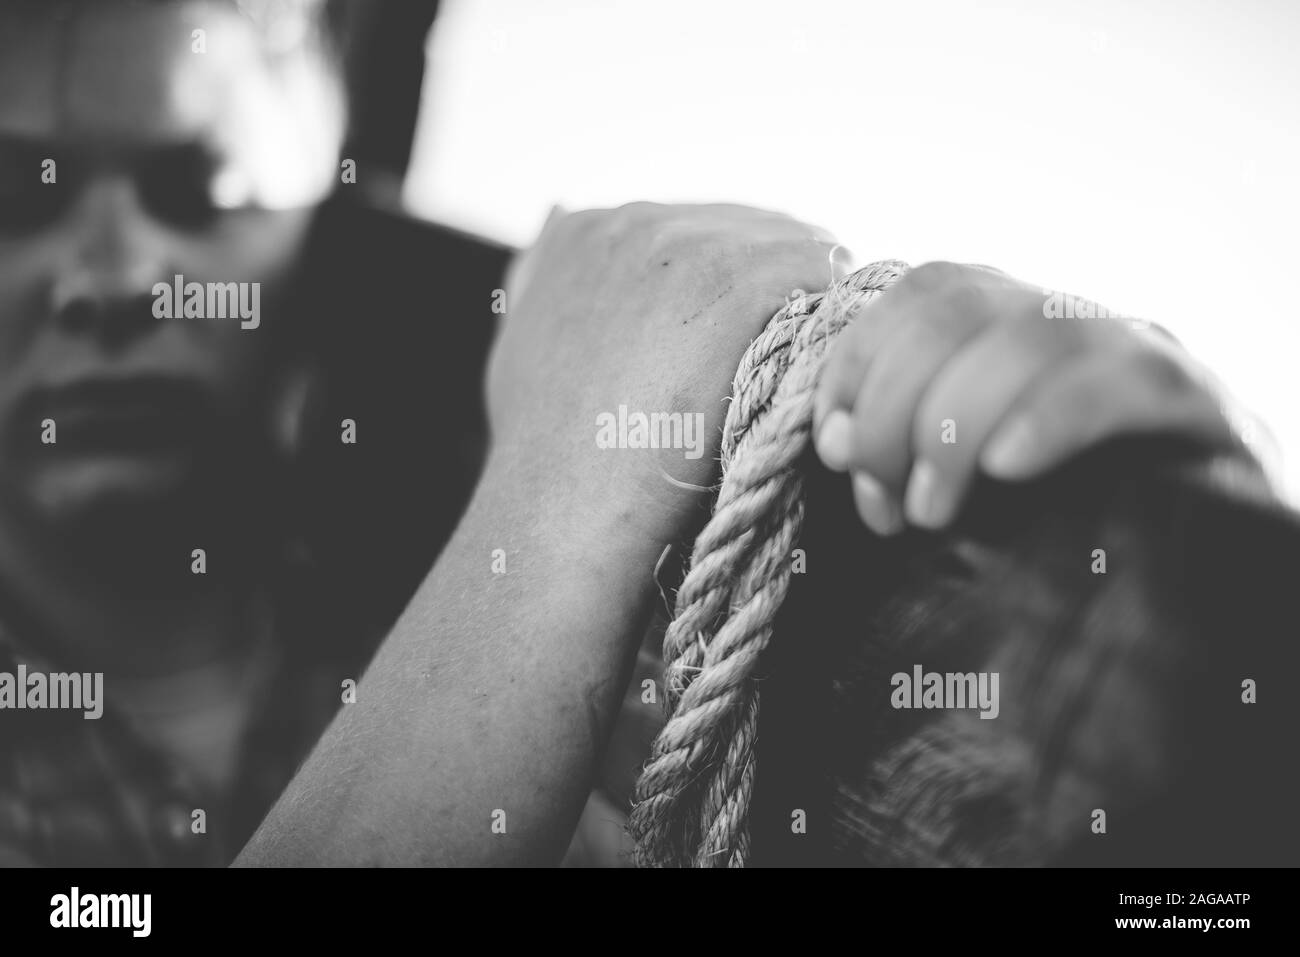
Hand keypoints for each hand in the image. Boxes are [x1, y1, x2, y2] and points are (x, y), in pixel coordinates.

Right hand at [488, 202, 843, 544]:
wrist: (560, 510)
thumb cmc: (544, 456)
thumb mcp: (520, 343)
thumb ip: (543, 278)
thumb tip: (556, 212)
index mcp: (586, 231)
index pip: (703, 231)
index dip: (734, 287)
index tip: (739, 344)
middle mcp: (636, 221)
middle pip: (756, 229)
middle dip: (776, 289)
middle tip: (779, 363)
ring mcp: (688, 246)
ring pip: (799, 246)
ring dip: (809, 307)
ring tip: (795, 374)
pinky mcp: (739, 281)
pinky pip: (823, 272)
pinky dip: (830, 319)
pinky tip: (809, 372)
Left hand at [811, 261, 1240, 533]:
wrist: (1203, 536)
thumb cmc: (1058, 502)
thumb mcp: (962, 466)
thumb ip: (901, 444)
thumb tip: (836, 442)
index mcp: (1004, 319)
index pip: (916, 296)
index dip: (856, 366)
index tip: (833, 448)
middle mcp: (1060, 315)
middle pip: (955, 313)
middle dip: (892, 410)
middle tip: (885, 504)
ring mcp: (1127, 346)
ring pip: (1027, 339)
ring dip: (954, 426)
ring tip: (932, 510)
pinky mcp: (1188, 397)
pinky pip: (1119, 383)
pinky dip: (1051, 418)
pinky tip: (1009, 466)